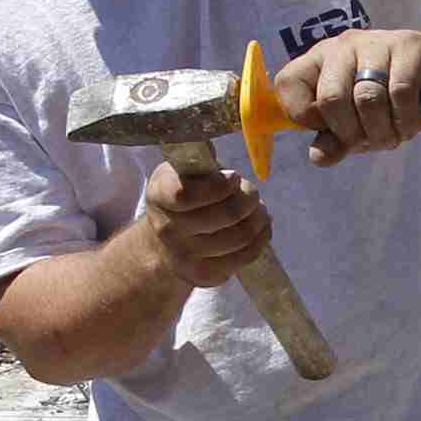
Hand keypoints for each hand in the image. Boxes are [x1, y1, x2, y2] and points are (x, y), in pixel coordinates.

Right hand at [138, 156, 272, 287]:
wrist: (164, 242)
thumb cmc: (183, 195)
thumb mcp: (181, 172)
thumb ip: (200, 163)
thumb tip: (229, 144)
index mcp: (159, 196)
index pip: (187, 196)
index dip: (219, 186)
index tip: (233, 177)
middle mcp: (167, 229)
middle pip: (224, 215)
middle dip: (248, 198)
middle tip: (252, 192)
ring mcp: (184, 256)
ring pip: (238, 237)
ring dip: (258, 219)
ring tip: (259, 209)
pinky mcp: (203, 275)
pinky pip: (243, 258)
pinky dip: (261, 240)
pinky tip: (262, 228)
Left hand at [274, 27, 420, 165]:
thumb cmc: (394, 99)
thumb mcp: (360, 123)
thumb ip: (335, 140)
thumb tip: (318, 157)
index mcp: (320, 61)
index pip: (288, 84)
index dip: (305, 117)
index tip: (330, 130)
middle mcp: (343, 47)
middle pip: (331, 98)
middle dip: (352, 134)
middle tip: (370, 142)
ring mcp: (377, 42)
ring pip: (367, 98)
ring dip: (382, 131)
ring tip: (392, 136)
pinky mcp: (410, 46)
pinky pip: (400, 93)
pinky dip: (405, 120)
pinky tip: (409, 124)